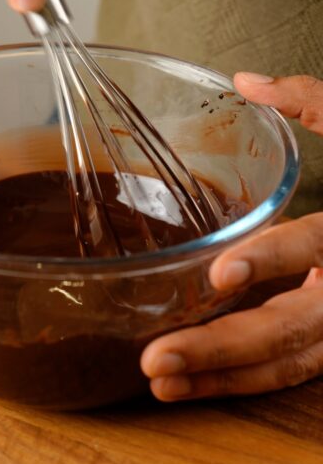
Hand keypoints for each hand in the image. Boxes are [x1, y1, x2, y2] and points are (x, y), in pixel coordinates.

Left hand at [141, 73, 322, 399]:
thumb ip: (314, 102)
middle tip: (157, 357)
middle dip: (222, 346)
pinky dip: (240, 381)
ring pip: (288, 362)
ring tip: (159, 380)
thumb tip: (247, 79)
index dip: (274, 258)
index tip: (221, 273)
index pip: (318, 245)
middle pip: (292, 327)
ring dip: (222, 377)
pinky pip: (289, 370)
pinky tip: (188, 384)